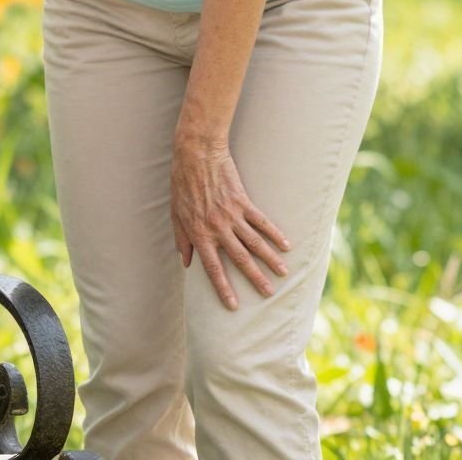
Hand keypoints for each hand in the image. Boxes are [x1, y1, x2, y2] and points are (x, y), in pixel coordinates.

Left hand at [171, 134, 290, 310]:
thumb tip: (186, 263)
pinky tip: (286, 245)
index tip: (234, 305)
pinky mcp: (243, 202)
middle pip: (239, 259)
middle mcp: (217, 229)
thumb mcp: (176, 215)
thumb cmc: (182, 186)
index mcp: (199, 234)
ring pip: (254, 243)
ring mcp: (231, 215)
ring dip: (270, 259)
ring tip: (282, 273)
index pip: (213, 268)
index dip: (223, 288)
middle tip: (269, 293)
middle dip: (255, 278)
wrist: (196, 156)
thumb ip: (182, 240)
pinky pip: (262, 222)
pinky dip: (274, 234)